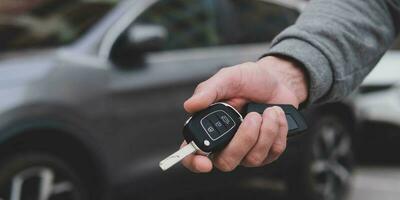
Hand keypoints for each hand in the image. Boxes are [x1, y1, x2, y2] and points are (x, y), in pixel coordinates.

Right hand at [181, 56, 307, 172]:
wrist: (276, 80)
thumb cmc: (248, 80)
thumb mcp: (227, 78)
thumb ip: (208, 91)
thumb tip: (189, 106)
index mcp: (209, 127)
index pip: (192, 153)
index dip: (194, 162)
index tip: (205, 163)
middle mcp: (226, 144)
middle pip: (227, 162)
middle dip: (243, 140)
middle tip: (253, 117)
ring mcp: (247, 151)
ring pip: (253, 159)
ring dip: (266, 131)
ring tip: (269, 110)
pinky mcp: (268, 152)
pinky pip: (273, 152)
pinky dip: (278, 130)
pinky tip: (276, 115)